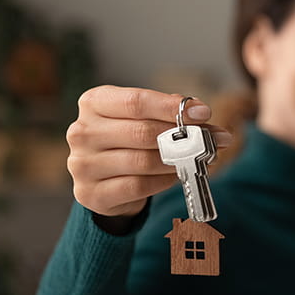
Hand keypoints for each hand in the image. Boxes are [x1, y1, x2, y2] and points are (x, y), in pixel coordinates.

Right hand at [66, 85, 231, 221]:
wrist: (104, 180)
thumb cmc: (127, 140)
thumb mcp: (142, 117)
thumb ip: (167, 112)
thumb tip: (199, 113)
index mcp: (93, 102)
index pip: (136, 101)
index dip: (171, 108)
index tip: (203, 113)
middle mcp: (82, 131)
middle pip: (141, 132)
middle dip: (183, 136)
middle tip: (211, 139)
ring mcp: (82, 164)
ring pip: (142, 161)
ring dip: (178, 160)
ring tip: (198, 158)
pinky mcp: (91, 194)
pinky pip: (138, 186)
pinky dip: (164, 181)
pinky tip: (176, 175)